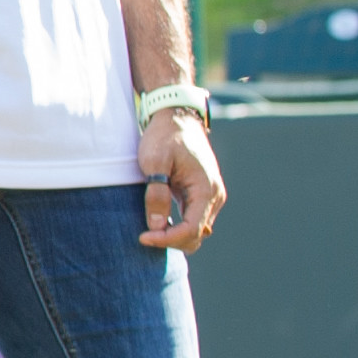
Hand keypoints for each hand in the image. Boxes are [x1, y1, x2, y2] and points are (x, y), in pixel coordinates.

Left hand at [137, 108, 224, 251]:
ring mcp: (210, 197)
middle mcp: (214, 196)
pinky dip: (177, 227)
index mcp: (206, 189)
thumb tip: (157, 225)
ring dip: (174, 235)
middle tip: (144, 234)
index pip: (192, 230)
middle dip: (170, 240)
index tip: (143, 236)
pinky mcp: (202, 196)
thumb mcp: (155, 162)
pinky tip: (158, 223)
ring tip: (149, 228)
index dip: (167, 239)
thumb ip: (156, 193)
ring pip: (196, 232)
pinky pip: (193, 221)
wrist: (177, 117)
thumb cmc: (165, 136)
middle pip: (196, 236)